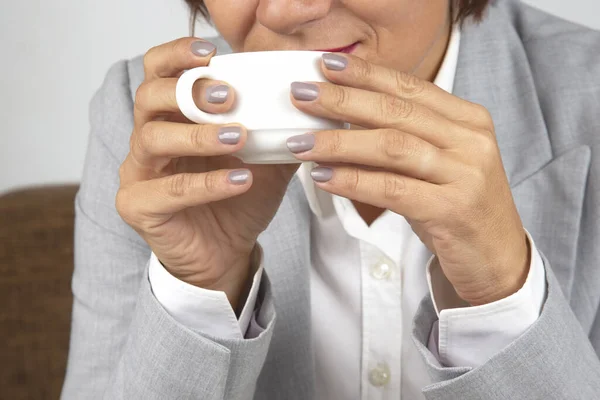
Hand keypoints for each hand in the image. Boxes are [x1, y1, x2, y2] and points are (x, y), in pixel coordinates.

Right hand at [116, 37, 297, 308]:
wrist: (226, 254)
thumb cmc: (238, 202)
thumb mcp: (265, 161)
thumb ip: (278, 132)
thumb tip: (312, 107)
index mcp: (172, 119)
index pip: (159, 73)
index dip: (178, 56)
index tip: (212, 53)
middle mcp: (148, 139)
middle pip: (148, 97)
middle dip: (188, 91)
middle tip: (228, 96)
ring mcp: (139, 173)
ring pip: (152, 138)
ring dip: (198, 134)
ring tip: (239, 138)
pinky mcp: (139, 207)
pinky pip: (169, 190)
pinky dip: (206, 182)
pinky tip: (240, 179)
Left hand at [287, 53, 529, 304]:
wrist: (496, 257)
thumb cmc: (458, 205)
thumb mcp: (440, 161)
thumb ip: (406, 136)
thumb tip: (344, 116)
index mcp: (468, 119)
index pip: (409, 87)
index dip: (365, 74)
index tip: (325, 64)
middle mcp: (470, 141)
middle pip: (396, 113)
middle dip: (343, 101)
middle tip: (302, 94)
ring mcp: (465, 175)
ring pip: (391, 148)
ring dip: (339, 143)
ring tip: (300, 142)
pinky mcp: (451, 210)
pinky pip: (391, 189)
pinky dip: (353, 181)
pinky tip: (323, 176)